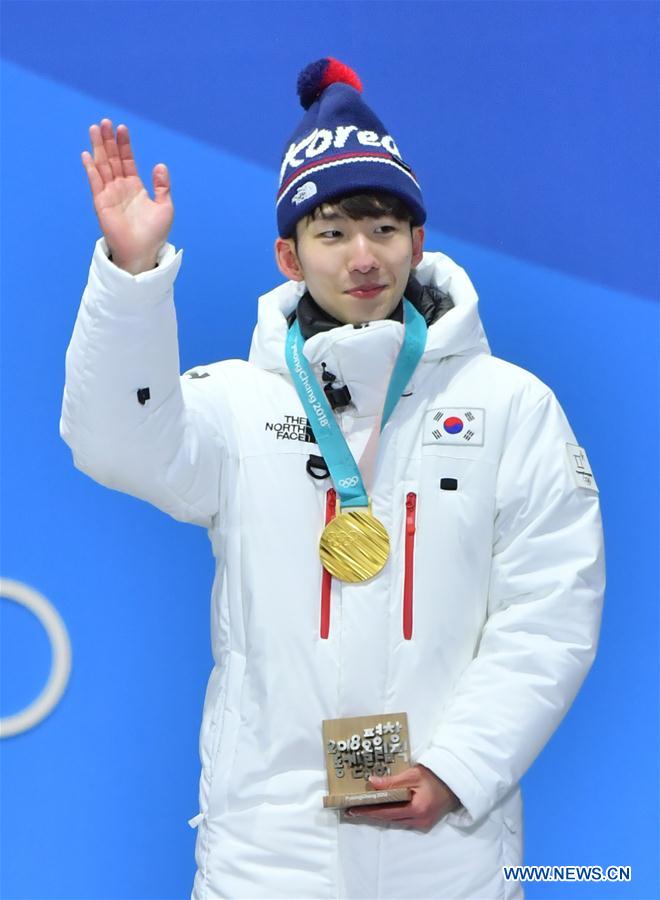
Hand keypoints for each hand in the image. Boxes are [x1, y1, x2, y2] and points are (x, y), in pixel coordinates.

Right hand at [81, 119, 173, 273]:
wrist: (143, 252)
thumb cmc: (154, 234)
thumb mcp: (165, 207)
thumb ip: (162, 186)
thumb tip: (160, 165)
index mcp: (135, 187)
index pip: (127, 160)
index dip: (124, 145)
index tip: (122, 128)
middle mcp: (120, 188)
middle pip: (112, 159)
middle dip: (108, 141)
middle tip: (105, 121)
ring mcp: (110, 194)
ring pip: (102, 166)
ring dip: (98, 148)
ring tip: (95, 129)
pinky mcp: (101, 203)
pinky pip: (95, 183)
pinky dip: (91, 169)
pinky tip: (87, 154)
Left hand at [344, 764, 461, 830]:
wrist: (456, 783)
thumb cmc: (435, 776)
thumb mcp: (413, 774)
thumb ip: (392, 781)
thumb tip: (371, 783)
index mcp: (417, 809)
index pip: (386, 812)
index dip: (368, 811)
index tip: (353, 809)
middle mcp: (419, 821)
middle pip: (389, 819)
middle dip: (370, 814)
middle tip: (353, 810)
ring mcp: (422, 824)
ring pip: (395, 820)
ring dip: (379, 815)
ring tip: (362, 809)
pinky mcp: (424, 822)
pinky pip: (403, 820)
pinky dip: (391, 814)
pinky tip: (381, 809)